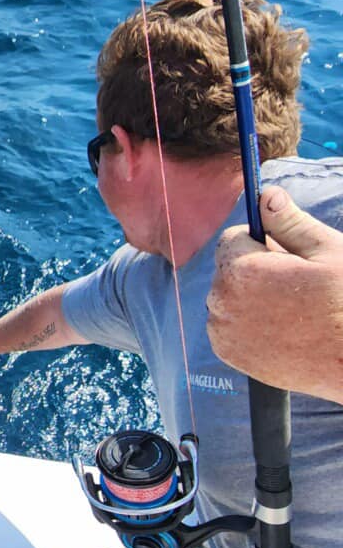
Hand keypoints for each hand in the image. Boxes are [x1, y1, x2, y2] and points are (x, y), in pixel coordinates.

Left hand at [207, 186, 342, 404]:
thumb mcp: (327, 252)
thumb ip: (289, 222)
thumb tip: (266, 194)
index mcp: (240, 270)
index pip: (231, 238)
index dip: (260, 242)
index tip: (286, 256)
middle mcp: (220, 300)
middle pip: (228, 268)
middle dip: (254, 269)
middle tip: (295, 285)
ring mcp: (222, 330)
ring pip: (227, 296)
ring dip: (249, 296)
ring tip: (291, 309)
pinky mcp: (227, 353)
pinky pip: (227, 324)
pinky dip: (246, 322)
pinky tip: (279, 328)